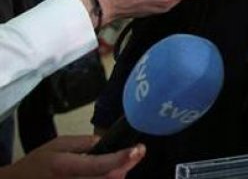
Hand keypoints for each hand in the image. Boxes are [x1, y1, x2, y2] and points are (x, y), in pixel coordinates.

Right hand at [1, 135, 144, 178]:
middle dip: (125, 167)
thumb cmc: (40, 162)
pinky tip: (109, 173)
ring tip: (120, 163)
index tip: (138, 149)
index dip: (122, 158)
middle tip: (134, 154)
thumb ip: (84, 143)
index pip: (99, 165)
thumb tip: (108, 142)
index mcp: (65, 166)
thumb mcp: (59, 144)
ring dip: (118, 176)